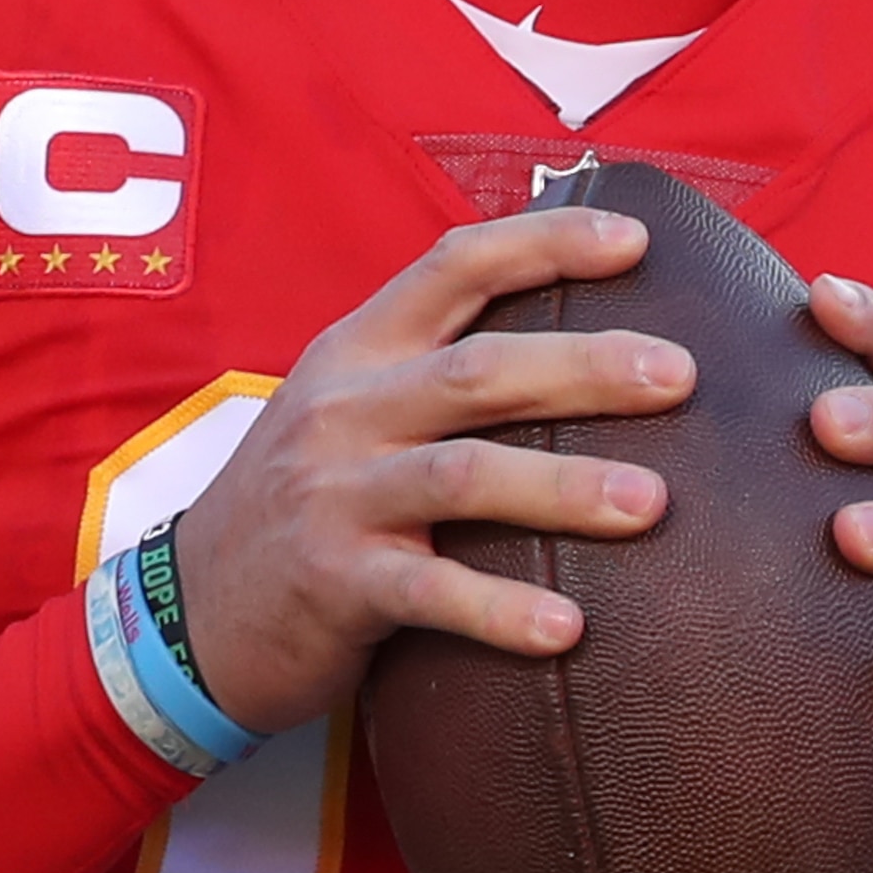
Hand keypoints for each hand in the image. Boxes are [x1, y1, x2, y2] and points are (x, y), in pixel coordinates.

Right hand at [165, 207, 691, 734]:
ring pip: (465, 476)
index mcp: (360, 350)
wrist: (191, 611)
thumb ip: (436, 367)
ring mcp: (336, 495)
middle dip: (587, 368)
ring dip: (565, 488)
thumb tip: (582, 339)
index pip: (456, 266)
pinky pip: (430, 593)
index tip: (636, 242)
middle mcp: (347, 410)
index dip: (546, 242)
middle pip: (480, 371)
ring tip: (652, 504)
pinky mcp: (335, 583)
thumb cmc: (304, 501)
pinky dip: (501, 610)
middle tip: (681, 376)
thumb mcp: (348, 408)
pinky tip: (569, 630)